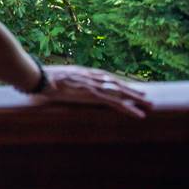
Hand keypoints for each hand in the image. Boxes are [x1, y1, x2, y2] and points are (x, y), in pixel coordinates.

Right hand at [36, 65, 151, 118]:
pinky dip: (129, 109)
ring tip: (149, 106)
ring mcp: (94, 86)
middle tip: (147, 99)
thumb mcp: (58, 78)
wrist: (40, 78)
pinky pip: (115, 103)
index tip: (131, 88)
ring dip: (136, 100)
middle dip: (133, 91)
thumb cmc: (44, 79)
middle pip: (117, 84)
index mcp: (85, 73)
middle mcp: (93, 77)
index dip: (120, 83)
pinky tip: (138, 115)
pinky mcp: (94, 96)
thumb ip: (65, 81)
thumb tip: (62, 85)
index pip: (107, 78)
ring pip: (120, 93)